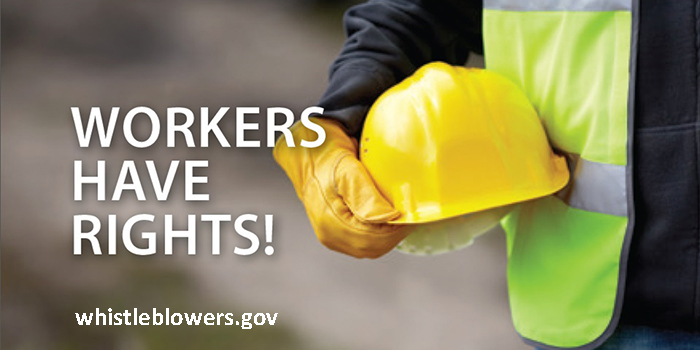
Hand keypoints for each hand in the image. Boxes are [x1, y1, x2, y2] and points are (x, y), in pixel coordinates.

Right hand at [273, 117, 408, 257]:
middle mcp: (328, 233)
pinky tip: (386, 220)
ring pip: (369, 249)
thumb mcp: (347, 167)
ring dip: (387, 236)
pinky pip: (362, 243)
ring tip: (399, 217)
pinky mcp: (335, 234)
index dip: (395, 230)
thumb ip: (366, 195)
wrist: (306, 152)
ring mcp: (330, 236)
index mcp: (329, 220)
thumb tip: (389, 217)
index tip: (410, 215)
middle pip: (372, 248)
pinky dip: (378, 235)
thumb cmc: (325, 154)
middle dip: (394, 234)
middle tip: (409, 216)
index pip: (371, 239)